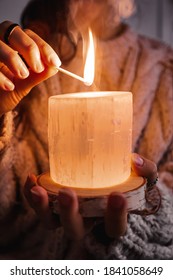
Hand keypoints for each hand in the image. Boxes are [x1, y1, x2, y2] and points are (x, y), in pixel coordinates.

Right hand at [0, 21, 60, 115]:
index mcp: (12, 43)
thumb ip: (37, 75)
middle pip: (12, 31)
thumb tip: (54, 67)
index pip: (29, 35)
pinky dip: (1, 76)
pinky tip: (9, 87)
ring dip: (14, 59)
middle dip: (29, 49)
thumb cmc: (6, 92)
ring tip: (23, 75)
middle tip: (38, 68)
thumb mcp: (24, 84)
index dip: (44, 47)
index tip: (55, 63)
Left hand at [24, 153, 157, 241]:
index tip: (117, 195)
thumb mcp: (143, 178)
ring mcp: (69, 214)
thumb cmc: (128, 185)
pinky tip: (32, 178)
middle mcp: (87, 221)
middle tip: (67, 194)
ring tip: (37, 189)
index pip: (114, 227)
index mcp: (110, 220)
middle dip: (69, 214)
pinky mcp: (54, 205)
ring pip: (52, 222)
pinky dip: (31, 196)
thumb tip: (133, 160)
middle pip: (75, 229)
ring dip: (41, 208)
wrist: (111, 187)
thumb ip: (145, 169)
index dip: (115, 215)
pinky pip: (40, 207)